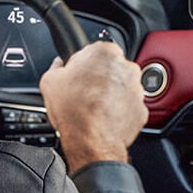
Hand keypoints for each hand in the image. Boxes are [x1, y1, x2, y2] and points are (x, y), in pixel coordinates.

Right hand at [39, 41, 147, 173]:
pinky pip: (128, 106)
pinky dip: (119, 111)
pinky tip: (104, 118)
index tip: (76, 76)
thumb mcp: (50, 81)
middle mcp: (126, 67)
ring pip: (121, 87)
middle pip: (110, 68)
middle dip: (98, 78)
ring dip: (110, 95)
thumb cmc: (74, 111)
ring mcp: (137, 89)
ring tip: (92, 109)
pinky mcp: (142, 109)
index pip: (93, 51)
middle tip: (82, 93)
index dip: (81, 65)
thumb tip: (58, 66)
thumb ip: (56, 67)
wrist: (92, 141)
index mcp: (105, 52)